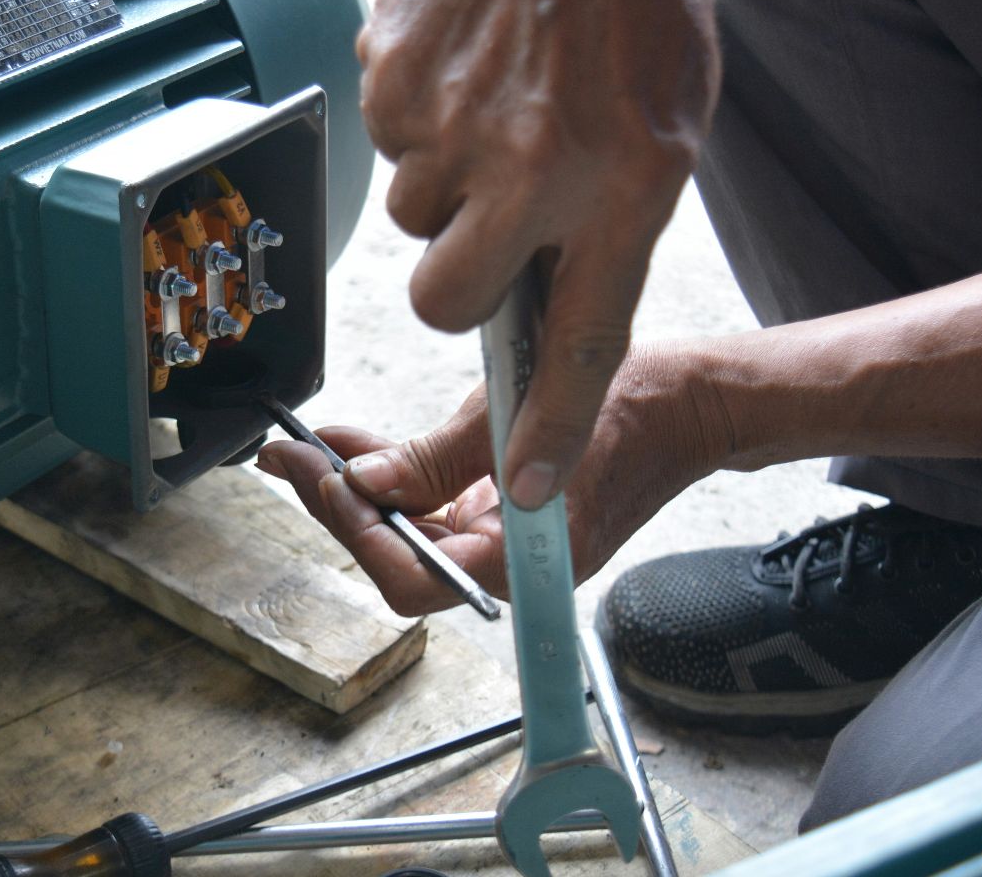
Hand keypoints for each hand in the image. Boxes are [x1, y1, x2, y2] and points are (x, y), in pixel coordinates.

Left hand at [257, 346, 733, 614]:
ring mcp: (507, 542)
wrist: (692, 403)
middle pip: (401, 558)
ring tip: (307, 449)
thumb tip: (363, 482)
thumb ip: (437, 457)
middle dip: (340, 509)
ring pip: (411, 533)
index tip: (323, 481)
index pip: (415, 576)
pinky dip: (393, 478)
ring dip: (357, 492)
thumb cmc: (634, 408)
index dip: (359, 533)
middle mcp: (512, 565)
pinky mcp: (503, 514)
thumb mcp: (520, 415)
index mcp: (528, 561)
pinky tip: (354, 445)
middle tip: (289, 461)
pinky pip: (434, 507)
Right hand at [357, 0, 718, 509]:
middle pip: (445, 298)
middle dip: (454, 277)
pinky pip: (384, 143)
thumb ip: (611, 217)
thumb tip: (542, 295)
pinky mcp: (391, 74)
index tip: (524, 490)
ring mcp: (454, 118)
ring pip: (410, 216)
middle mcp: (537, 161)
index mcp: (628, 178)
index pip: (582, 337)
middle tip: (486, 217)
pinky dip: (414, 116)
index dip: (546, 424)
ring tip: (493, 97)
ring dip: (440, 180)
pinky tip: (462, 56)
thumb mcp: (668, 117)